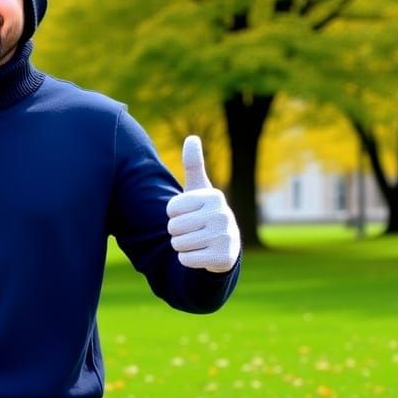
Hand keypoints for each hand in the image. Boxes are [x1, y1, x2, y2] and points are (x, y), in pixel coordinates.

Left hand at [165, 135, 240, 272]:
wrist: (225, 246)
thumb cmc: (205, 214)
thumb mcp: (199, 190)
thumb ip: (193, 165)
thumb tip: (191, 138)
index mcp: (213, 196)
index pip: (171, 208)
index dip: (174, 215)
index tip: (189, 215)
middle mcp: (223, 214)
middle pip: (173, 228)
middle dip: (177, 233)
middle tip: (193, 231)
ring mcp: (225, 236)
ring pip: (178, 244)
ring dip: (181, 246)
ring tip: (197, 242)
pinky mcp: (223, 257)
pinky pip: (185, 260)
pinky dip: (188, 260)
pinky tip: (201, 254)